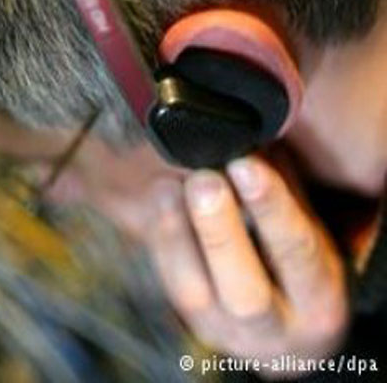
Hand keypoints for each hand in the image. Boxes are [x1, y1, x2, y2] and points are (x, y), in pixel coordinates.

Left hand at [148, 156, 347, 374]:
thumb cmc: (300, 267)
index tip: (245, 164)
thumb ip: (283, 195)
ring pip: (192, 295)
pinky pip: (168, 287)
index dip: (271, 208)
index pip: (297, 254)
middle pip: (244, 294)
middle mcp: (272, 331)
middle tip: (202, 180)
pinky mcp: (191, 324)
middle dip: (219, 233)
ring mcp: (225, 335)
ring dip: (175, 233)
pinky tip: (158, 199)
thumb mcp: (309, 234)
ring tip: (167, 185)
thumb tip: (250, 142)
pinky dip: (160, 240)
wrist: (283, 329)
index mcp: (317, 305)